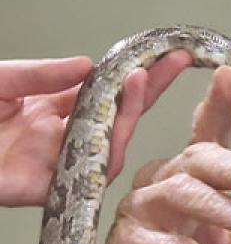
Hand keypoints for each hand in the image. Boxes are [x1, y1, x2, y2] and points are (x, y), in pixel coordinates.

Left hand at [0, 53, 190, 206]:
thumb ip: (40, 75)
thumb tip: (88, 67)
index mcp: (50, 110)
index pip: (104, 91)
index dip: (135, 75)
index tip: (165, 55)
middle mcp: (63, 137)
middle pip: (119, 115)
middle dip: (150, 89)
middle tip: (176, 62)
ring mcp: (61, 163)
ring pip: (113, 143)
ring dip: (132, 113)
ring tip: (141, 81)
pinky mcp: (54, 189)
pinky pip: (93, 172)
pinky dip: (110, 148)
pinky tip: (117, 123)